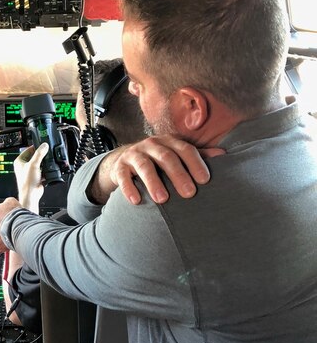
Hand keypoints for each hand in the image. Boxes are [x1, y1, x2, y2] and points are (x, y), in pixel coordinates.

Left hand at [14, 143, 47, 211]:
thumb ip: (39, 153)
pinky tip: (47, 171)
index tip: (42, 145)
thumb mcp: (34, 164)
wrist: (31, 194)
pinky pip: (42, 170)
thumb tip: (44, 146)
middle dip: (41, 156)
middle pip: (34, 156)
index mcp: (19, 161)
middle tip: (46, 153)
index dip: (35, 147)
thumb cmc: (27, 182)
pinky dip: (45, 170)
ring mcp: (30, 171)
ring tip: (47, 163)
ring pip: (39, 163)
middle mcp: (24, 166)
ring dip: (44, 163)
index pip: (28, 149)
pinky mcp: (36, 176)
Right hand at [90, 135, 224, 204]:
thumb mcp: (176, 155)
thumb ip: (198, 156)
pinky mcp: (119, 167)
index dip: (196, 163)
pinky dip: (129, 188)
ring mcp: (134, 155)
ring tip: (162, 200)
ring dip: (153, 182)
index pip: (185, 149)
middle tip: (189, 194)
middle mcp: (152, 145)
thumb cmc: (158, 161)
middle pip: (166, 157)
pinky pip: (123, 176)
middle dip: (178, 175)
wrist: (124, 161)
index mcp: (169, 142)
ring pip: (144, 166)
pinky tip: (136, 201)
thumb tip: (224, 155)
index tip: (205, 180)